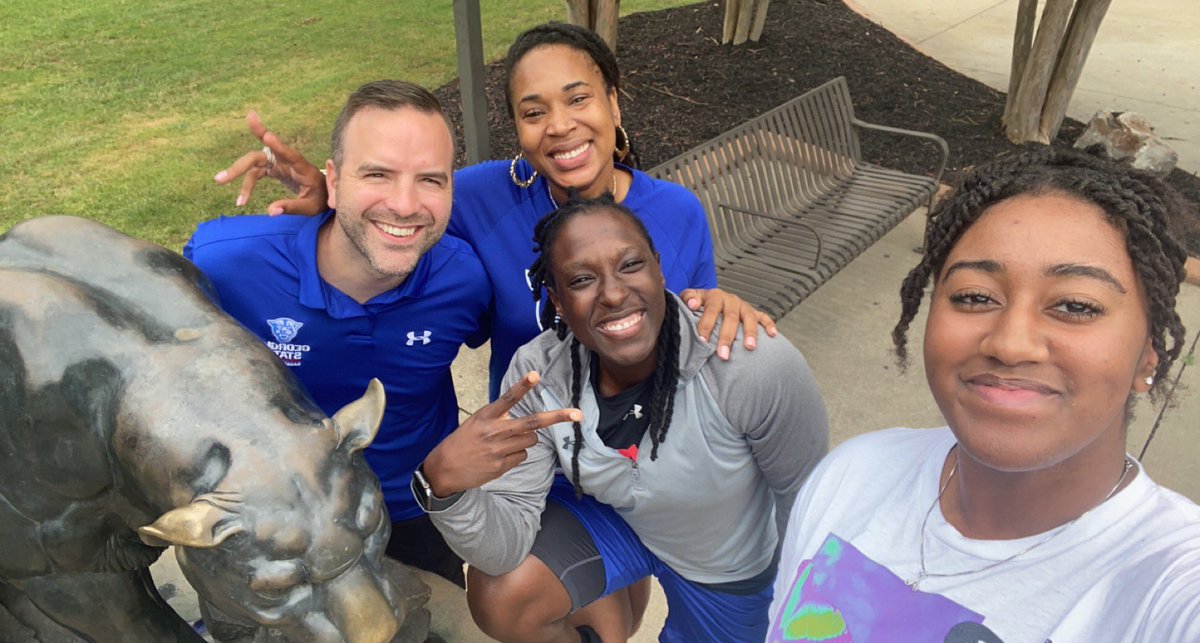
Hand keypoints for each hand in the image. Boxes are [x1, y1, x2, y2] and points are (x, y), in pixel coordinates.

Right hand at [212, 110, 328, 214]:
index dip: (278, 145)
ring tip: (219, 181)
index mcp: (302, 167)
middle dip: (241, 165)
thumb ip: (292, 207)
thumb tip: (270, 211)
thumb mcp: (310, 207)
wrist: (322, 193)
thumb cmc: (319, 198)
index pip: (290, 154)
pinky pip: (255, 173)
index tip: (267, 136)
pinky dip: (246, 185)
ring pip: (253, 162)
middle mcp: (287, 160)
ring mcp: (278, 162)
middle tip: (220, 177)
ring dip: (237, 172)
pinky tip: (241, 200)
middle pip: (261, 155)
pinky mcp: (273, 168)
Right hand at [422, 372, 580, 495]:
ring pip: (531, 440)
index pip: (507, 398)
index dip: (522, 386)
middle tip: (577, 414)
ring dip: (526, 440)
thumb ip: (497, 418)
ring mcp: (499, 450)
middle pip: (532, 423)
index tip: (536, 375)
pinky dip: (516, 455)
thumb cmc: (461, 443)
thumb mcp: (475, 423)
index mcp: (486, 416)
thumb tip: (517, 418)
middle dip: (557, 417)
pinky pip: (522, 455)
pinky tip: (499, 457)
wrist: (444, 470)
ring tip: (505, 443)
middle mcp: (495, 431)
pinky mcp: (502, 465)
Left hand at [679, 288, 776, 359]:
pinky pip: (764, 317)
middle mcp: (731, 300)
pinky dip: (769, 325)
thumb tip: (691, 304)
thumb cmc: (699, 303)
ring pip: (749, 318)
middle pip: (731, 318)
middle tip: (723, 355)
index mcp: (715, 296)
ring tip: (749, 347)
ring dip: (750, 333)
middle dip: (727, 337)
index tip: (702, 341)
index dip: (707, 324)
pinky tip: (773, 335)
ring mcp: (744, 306)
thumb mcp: (690, 297)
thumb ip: (688, 297)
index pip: (711, 310)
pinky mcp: (753, 312)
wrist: (711, 299)